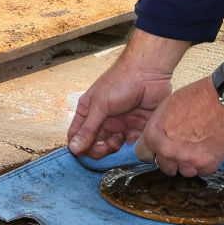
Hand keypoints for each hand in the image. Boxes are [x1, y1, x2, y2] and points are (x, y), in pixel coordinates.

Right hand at [67, 31, 187, 158]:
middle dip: (99, 150)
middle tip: (109, 145)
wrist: (150, 72)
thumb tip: (73, 149)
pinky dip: (132, 145)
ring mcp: (119, 124)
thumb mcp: (100, 105)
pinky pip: (131, 144)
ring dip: (115, 148)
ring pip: (112, 147)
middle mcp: (102, 120)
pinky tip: (134, 135)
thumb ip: (88, 129)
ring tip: (121, 138)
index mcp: (88, 112)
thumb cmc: (121, 82)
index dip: (79, 147)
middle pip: (94, 145)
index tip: (86, 152)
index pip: (76, 136)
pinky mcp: (136, 127)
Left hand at [134, 79, 223, 177]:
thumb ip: (159, 128)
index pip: (143, 155)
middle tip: (181, 146)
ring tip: (197, 146)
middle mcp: (168, 151)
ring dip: (188, 163)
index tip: (159, 148)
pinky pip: (201, 171)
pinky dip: (205, 163)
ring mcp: (187, 160)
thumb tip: (156, 140)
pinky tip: (209, 147)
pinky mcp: (207, 165)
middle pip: (163, 167)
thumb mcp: (167, 107)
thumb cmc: (198, 98)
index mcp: (154, 136)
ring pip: (183, 171)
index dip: (153, 151)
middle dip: (170, 158)